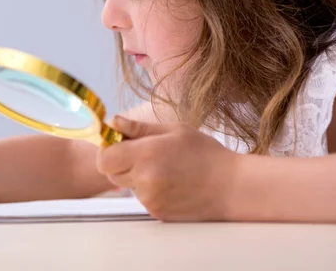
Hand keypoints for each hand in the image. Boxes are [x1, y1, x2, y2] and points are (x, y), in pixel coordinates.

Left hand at [97, 116, 239, 220]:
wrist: (232, 187)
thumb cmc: (205, 154)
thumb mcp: (174, 130)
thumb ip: (139, 128)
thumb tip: (113, 122)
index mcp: (146, 154)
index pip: (104, 159)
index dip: (109, 151)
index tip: (121, 145)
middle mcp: (144, 179)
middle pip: (111, 173)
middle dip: (121, 164)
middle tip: (145, 156)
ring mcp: (150, 199)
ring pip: (127, 186)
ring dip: (136, 178)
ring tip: (164, 170)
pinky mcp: (157, 213)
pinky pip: (142, 199)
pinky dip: (150, 191)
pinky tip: (171, 183)